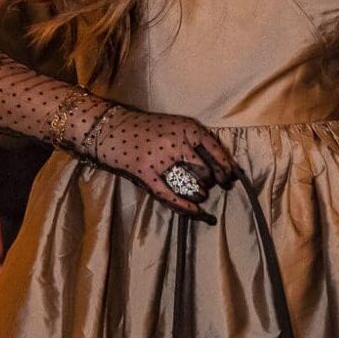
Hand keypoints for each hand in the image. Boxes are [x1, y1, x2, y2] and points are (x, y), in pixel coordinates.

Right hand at [66, 99, 240, 223]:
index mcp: (186, 127)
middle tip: (209, 185)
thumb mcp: (173, 125)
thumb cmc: (143, 127)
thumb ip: (193, 141)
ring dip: (199, 193)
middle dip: (210, 182)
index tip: (230, 179)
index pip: (215, 150)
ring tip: (198, 194)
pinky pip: (170, 195)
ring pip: (191, 184)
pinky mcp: (145, 174)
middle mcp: (176, 142)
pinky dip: (185, 206)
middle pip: (205, 171)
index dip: (226, 168)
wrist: (108, 127)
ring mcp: (160, 159)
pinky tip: (196, 212)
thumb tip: (220, 165)